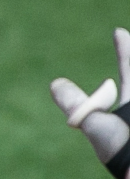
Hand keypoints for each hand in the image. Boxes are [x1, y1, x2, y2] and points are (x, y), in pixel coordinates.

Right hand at [49, 27, 129, 178]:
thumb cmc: (124, 147)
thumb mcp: (94, 123)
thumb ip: (75, 103)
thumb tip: (55, 83)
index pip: (129, 66)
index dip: (124, 47)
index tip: (119, 31)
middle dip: (127, 69)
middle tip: (126, 50)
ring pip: (125, 105)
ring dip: (122, 99)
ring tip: (117, 100)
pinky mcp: (128, 138)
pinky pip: (123, 120)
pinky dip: (120, 119)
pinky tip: (119, 126)